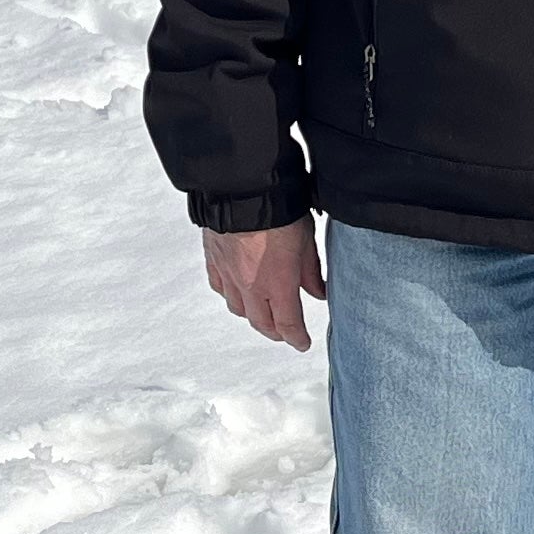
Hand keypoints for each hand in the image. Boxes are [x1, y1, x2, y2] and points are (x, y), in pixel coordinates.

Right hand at [204, 220, 326, 350]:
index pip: (288, 324)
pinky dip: (230, 295)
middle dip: (276, 331)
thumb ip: (310, 271)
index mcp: (278, 285)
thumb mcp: (306, 241)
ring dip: (252, 315)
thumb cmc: (278, 210)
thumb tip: (319, 291)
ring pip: (238, 309)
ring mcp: (229, 274)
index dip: (297, 338)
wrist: (242, 190)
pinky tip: (236, 292)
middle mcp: (251, 287)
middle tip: (285, 332)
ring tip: (262, 313)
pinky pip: (219, 287)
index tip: (302, 343)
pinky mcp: (214, 260)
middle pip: (262, 323)